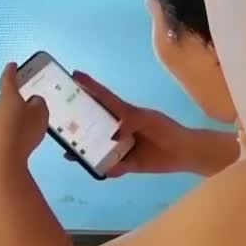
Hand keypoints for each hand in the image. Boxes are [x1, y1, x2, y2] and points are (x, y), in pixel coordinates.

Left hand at [0, 63, 48, 169]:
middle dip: (13, 105)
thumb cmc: (23, 132)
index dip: (11, 71)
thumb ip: (38, 104)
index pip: (8, 79)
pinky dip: (3, 140)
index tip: (12, 65)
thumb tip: (31, 102)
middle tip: (25, 112)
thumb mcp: (41, 114)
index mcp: (7, 97)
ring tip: (20, 135)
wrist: (2, 161)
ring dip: (8, 124)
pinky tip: (11, 149)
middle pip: (4, 103)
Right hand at [67, 73, 191, 176]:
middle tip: (60, 126)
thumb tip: (112, 133)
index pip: (104, 98)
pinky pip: (113, 167)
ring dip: (85, 151)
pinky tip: (101, 170)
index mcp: (125, 113)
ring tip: (71, 154)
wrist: (185, 153)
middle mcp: (120, 129)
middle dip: (77, 125)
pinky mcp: (128, 164)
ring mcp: (123, 147)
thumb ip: (131, 122)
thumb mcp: (149, 120)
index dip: (90, 86)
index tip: (74, 75)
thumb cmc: (168, 130)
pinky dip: (107, 169)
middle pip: (95, 125)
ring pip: (99, 148)